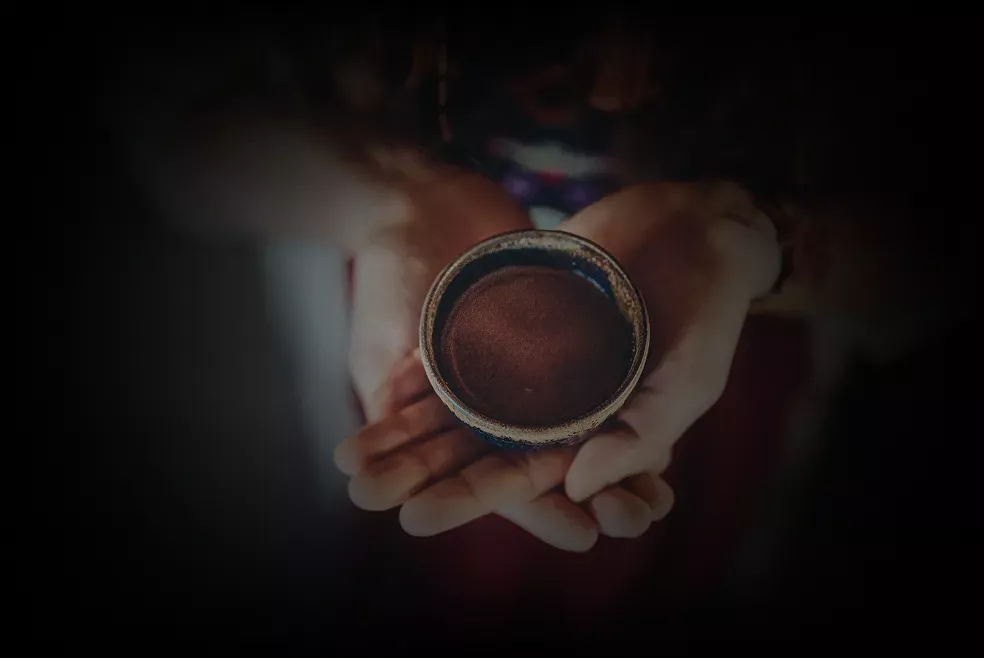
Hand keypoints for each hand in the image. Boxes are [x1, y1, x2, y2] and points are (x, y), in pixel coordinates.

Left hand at [338, 181, 776, 549]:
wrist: (695, 227)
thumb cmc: (709, 314)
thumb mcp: (685, 383)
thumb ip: (637, 437)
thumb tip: (577, 490)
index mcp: (591, 434)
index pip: (524, 478)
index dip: (472, 498)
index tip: (415, 519)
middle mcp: (553, 404)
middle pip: (476, 445)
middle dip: (422, 471)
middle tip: (363, 492)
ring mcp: (530, 358)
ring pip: (459, 400)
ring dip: (408, 427)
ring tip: (350, 450)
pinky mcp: (515, 312)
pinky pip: (461, 341)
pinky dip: (422, 364)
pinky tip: (377, 381)